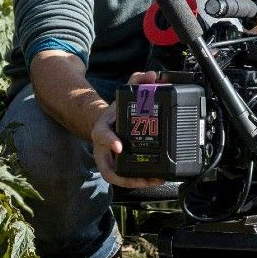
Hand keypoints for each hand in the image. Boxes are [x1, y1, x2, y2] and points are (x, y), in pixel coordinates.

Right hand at [91, 71, 165, 187]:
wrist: (105, 121)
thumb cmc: (116, 111)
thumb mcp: (124, 93)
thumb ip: (138, 81)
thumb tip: (152, 75)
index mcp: (101, 128)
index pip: (101, 135)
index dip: (109, 140)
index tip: (119, 146)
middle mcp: (102, 147)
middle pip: (109, 168)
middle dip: (127, 175)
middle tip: (146, 176)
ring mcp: (109, 159)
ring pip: (118, 177)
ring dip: (136, 182)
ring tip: (155, 180)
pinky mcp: (117, 166)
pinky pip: (126, 178)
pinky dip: (138, 181)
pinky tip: (155, 179)